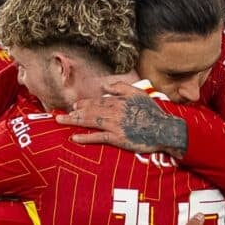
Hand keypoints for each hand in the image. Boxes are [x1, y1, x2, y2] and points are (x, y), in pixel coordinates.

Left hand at [55, 81, 187, 157]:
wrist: (164, 130)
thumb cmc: (153, 112)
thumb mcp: (138, 94)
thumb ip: (121, 87)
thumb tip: (104, 86)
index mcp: (118, 101)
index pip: (97, 101)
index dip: (84, 103)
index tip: (75, 106)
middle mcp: (114, 111)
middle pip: (89, 110)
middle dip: (74, 112)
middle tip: (60, 115)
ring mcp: (114, 125)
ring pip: (90, 121)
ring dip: (74, 121)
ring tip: (61, 121)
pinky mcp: (117, 138)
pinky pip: (98, 137)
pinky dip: (85, 137)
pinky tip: (74, 137)